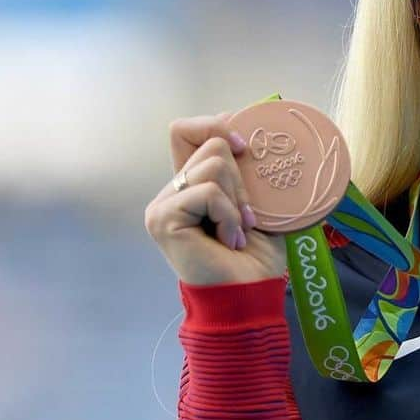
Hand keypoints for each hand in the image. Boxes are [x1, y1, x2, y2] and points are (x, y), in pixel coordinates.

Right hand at [144, 111, 287, 285]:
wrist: (250, 294)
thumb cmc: (256, 257)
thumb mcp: (258, 203)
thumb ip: (245, 171)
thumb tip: (246, 132)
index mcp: (190, 185)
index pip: (185, 130)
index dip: (215, 125)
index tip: (245, 147)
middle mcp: (171, 192)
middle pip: (210, 145)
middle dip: (241, 180)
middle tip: (245, 218)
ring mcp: (162, 204)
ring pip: (211, 165)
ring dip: (237, 200)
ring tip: (237, 232)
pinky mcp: (163, 217)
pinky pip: (207, 191)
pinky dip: (228, 214)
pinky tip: (228, 241)